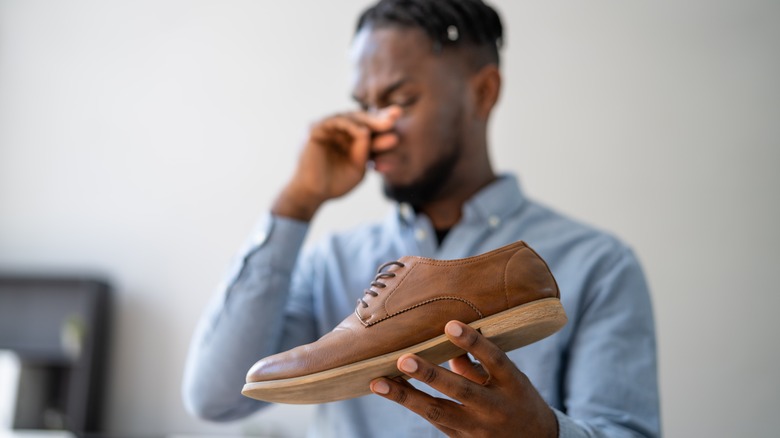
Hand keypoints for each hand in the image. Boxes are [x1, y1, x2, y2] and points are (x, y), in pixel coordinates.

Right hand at [272, 106, 401, 220]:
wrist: (313, 195)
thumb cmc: (335, 184)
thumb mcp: (358, 169)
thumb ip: (365, 152)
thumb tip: (369, 133)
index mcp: (352, 138)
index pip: (370, 127)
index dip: (383, 122)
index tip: (400, 118)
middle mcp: (340, 130)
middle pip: (362, 119)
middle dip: (380, 117)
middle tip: (396, 116)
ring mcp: (328, 128)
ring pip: (351, 117)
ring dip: (369, 120)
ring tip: (387, 125)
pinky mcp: (316, 129)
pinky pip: (335, 121)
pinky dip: (351, 125)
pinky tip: (364, 132)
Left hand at [370, 321, 557, 437]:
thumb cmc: (518, 399)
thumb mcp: (509, 378)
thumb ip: (478, 360)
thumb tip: (445, 334)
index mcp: (513, 384)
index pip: (495, 360)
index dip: (473, 342)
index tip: (450, 324)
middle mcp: (495, 407)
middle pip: (461, 390)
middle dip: (430, 375)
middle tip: (403, 360)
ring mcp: (477, 428)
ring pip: (438, 412)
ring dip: (406, 397)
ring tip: (378, 383)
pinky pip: (433, 421)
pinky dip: (410, 404)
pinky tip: (388, 391)